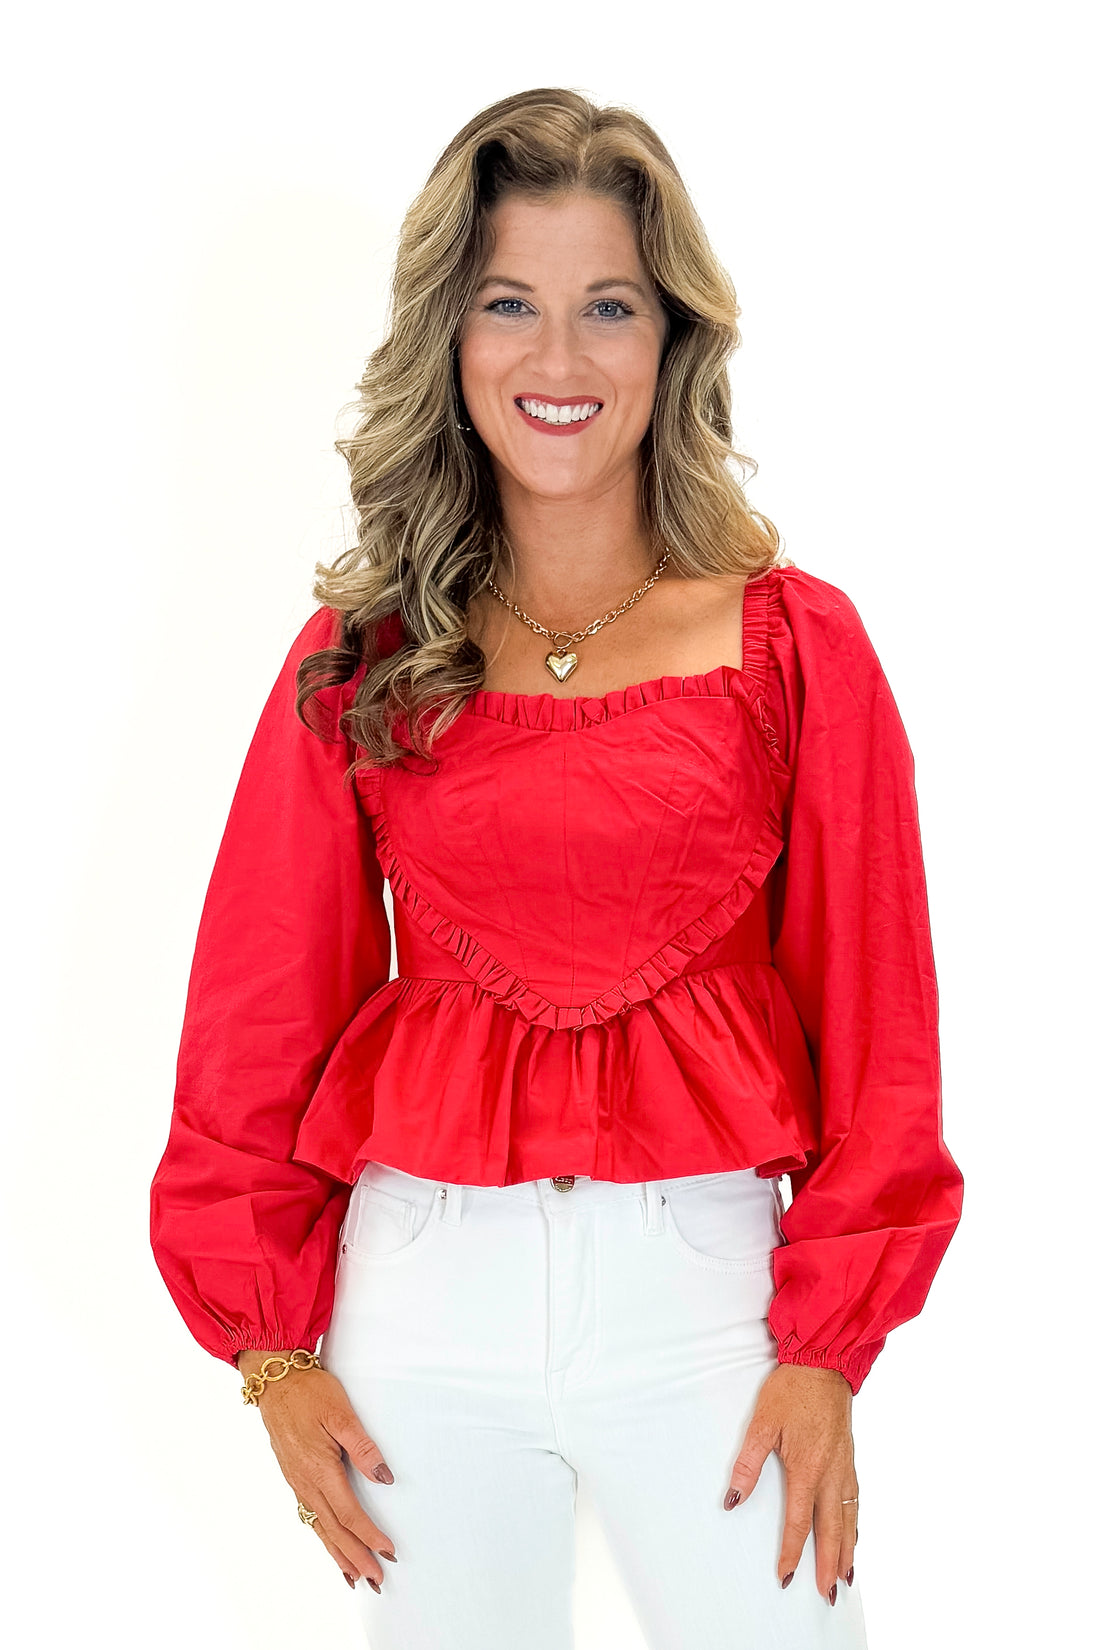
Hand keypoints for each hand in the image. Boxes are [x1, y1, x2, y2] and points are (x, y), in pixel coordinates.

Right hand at [237, 1351, 397, 1591]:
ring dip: (339, 1553)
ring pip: (320, 1527)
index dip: (369, 1536)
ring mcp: (296, 1481)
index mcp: (318, 1469)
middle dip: (356, 1556)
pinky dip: (323, 1536)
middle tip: (377, 1579)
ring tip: (356, 1576)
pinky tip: (330, 1543)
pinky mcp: (294, 1476)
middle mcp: (304, 1482)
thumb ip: (362, 1447)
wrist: (274, 1381)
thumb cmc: (308, 1392)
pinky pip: (309, 1515)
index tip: (388, 1551)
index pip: (349, 1513)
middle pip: (334, 1529)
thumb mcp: (340, 1413)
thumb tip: (384, 1477)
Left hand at [725, 1363, 857, 1601]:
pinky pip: (856, 1499)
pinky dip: (856, 1523)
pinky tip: (855, 1533)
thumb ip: (748, 1464)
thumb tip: (733, 1498)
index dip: (791, 1552)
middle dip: (829, 1564)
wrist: (824, 1363)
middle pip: (830, 1530)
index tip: (786, 1576)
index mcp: (807, 1469)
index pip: (798, 1522)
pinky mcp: (849, 1457)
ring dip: (848, 1549)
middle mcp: (830, 1474)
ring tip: (847, 1576)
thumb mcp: (762, 1423)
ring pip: (848, 1519)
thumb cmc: (792, 1390)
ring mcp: (844, 1466)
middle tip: (828, 1593)